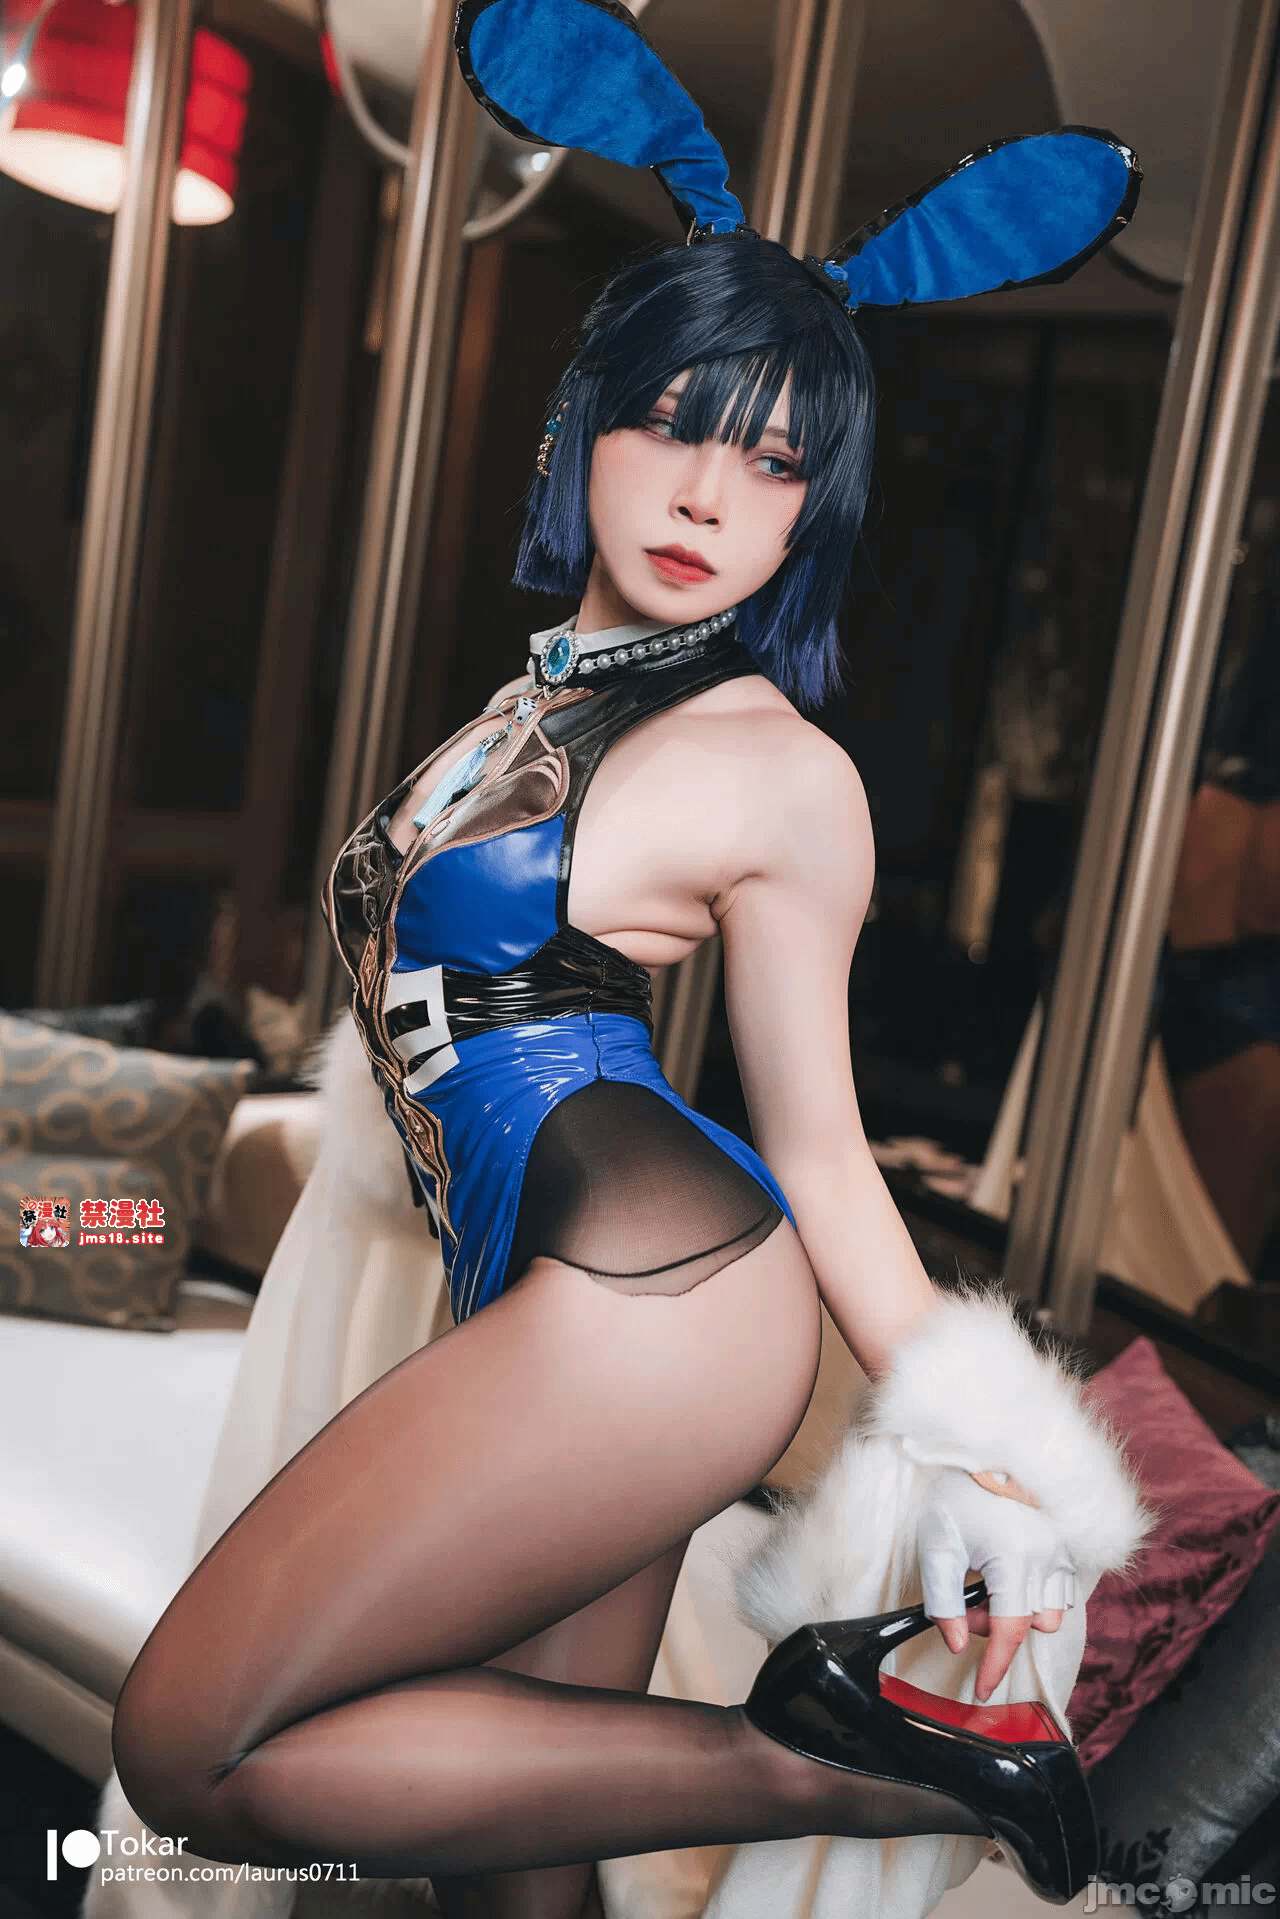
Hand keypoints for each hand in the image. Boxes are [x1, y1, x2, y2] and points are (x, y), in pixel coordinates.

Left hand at [918, 1467, 1074, 1700]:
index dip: (995, 1667)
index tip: (982, 1690)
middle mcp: (1047, 1557)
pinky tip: (1006, 1577)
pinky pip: (1060, 1592)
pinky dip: (1034, 1597)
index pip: (1010, 1632)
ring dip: (1018, 1614)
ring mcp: (1060, 1549)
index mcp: (1015, 1558)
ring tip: (985, 1588)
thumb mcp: (936, 1549)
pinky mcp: (1064, 1544)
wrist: (979, 1451)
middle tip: (964, 1604)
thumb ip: (943, 1602)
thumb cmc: (956, 1496)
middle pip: (1030, 1627)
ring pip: (1050, 1614)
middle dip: (995, 1627)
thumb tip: (957, 1644)